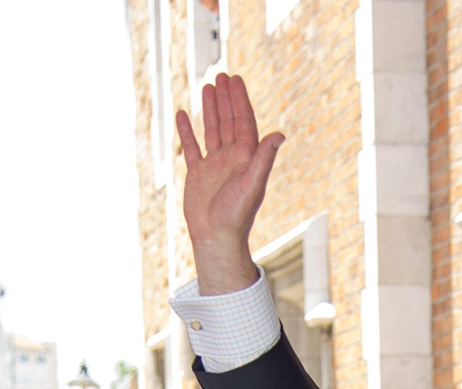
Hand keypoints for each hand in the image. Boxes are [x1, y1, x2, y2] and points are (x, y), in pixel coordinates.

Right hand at [176, 73, 283, 290]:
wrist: (216, 239)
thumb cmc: (237, 216)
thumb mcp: (252, 184)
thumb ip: (263, 158)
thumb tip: (279, 134)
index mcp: (246, 158)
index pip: (244, 122)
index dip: (240, 100)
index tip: (235, 80)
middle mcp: (231, 159)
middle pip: (229, 122)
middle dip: (226, 99)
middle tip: (222, 76)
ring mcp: (214, 166)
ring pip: (211, 131)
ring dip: (210, 109)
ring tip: (207, 87)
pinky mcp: (197, 175)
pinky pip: (192, 148)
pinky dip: (186, 132)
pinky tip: (182, 115)